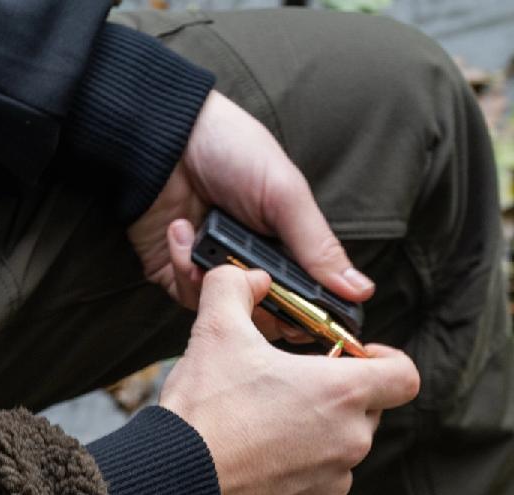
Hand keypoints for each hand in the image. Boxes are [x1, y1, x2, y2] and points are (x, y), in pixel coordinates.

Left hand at [127, 90, 374, 339]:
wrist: (166, 138)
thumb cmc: (232, 151)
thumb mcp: (285, 195)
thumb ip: (317, 247)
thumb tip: (360, 290)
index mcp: (285, 247)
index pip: (304, 300)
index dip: (305, 318)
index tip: (304, 324)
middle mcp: (251, 265)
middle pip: (264, 317)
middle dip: (257, 306)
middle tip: (252, 280)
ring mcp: (213, 273)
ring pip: (223, 315)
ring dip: (215, 280)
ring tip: (206, 237)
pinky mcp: (176, 274)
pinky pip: (187, 298)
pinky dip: (183, 268)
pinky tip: (179, 230)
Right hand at [159, 244, 419, 494]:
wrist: (173, 489)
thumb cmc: (203, 413)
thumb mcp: (214, 332)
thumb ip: (235, 288)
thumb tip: (247, 277)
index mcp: (342, 394)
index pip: (403, 375)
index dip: (385, 363)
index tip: (354, 363)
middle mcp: (349, 443)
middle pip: (364, 416)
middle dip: (332, 403)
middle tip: (286, 396)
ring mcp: (331, 487)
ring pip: (335, 457)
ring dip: (310, 445)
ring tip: (260, 439)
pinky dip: (292, 485)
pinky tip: (254, 474)